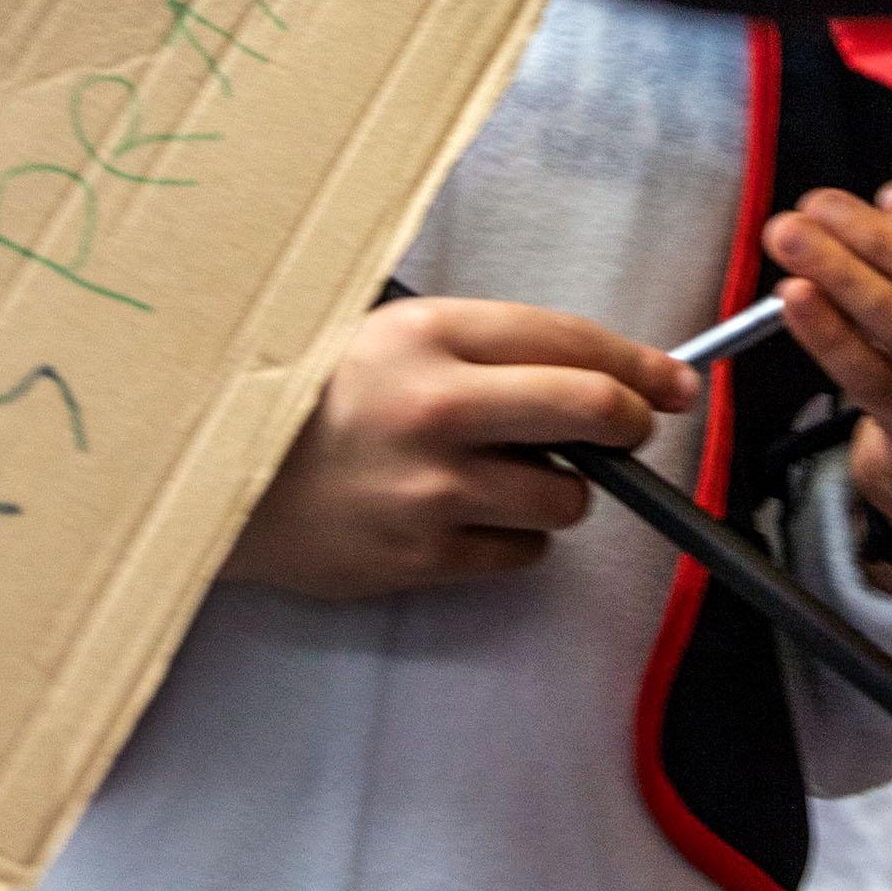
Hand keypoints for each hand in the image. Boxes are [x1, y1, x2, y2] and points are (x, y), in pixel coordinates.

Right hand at [224, 295, 693, 600]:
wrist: (218, 476)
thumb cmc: (312, 400)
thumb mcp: (390, 338)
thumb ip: (487, 348)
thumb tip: (604, 374)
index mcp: (429, 335)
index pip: (573, 342)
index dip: (641, 364)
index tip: (673, 383)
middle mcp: (437, 407)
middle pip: (592, 411)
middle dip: (629, 422)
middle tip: (626, 431)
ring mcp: (430, 489)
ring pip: (565, 498)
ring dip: (559, 491)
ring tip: (504, 478)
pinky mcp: (420, 555)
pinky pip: (520, 555)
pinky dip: (511, 540)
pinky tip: (464, 518)